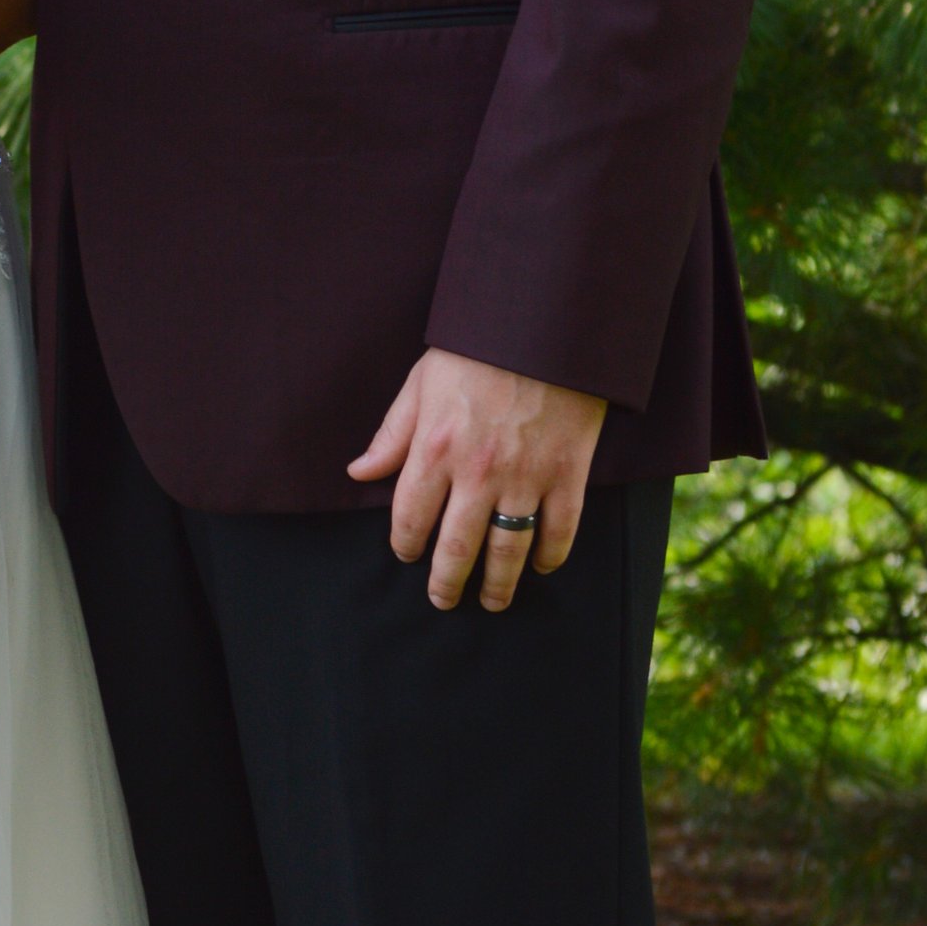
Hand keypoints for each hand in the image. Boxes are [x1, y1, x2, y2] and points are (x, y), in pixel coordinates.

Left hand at [346, 349, 608, 611]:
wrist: (544, 324)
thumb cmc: (476, 350)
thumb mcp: (421, 384)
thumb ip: (392, 435)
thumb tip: (358, 473)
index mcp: (434, 449)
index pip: (410, 519)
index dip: (405, 545)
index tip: (407, 555)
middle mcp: (477, 473)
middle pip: (456, 549)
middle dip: (446, 583)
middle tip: (443, 601)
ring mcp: (526, 478)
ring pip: (508, 552)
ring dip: (497, 585)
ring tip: (492, 602)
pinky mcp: (568, 474)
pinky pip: (560, 532)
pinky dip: (550, 557)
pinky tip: (540, 568)